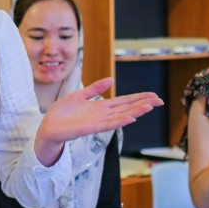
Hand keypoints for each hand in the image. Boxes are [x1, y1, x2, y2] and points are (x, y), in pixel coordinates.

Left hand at [36, 77, 162, 152]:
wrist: (48, 127)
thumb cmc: (62, 113)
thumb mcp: (79, 95)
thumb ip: (95, 88)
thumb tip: (111, 79)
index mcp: (100, 107)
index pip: (123, 101)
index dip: (138, 98)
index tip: (153, 95)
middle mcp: (102, 115)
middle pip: (127, 108)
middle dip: (143, 104)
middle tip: (160, 101)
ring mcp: (97, 122)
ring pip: (121, 116)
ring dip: (135, 112)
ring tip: (150, 107)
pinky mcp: (90, 128)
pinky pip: (108, 124)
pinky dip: (120, 121)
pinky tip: (131, 119)